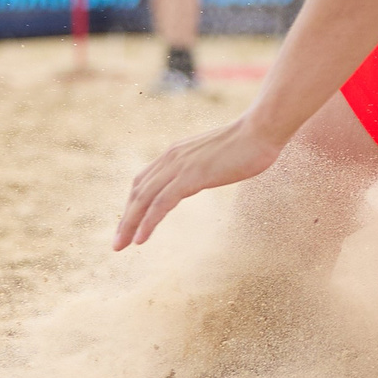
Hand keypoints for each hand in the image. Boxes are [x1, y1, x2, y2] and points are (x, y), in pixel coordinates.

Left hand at [113, 116, 282, 248]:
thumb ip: (204, 165)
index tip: (129, 224)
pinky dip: (148, 223)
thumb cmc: (247, 144)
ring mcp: (179, 166)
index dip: (132, 204)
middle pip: (137, 192)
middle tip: (117, 244)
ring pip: (144, 199)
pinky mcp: (190, 177)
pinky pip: (161, 204)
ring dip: (129, 225)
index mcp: (176, 152)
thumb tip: (205, 174)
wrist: (261, 131)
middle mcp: (171, 157)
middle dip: (125, 219)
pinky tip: (140, 240)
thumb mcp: (217, 156)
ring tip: (121, 246)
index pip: (144, 181)